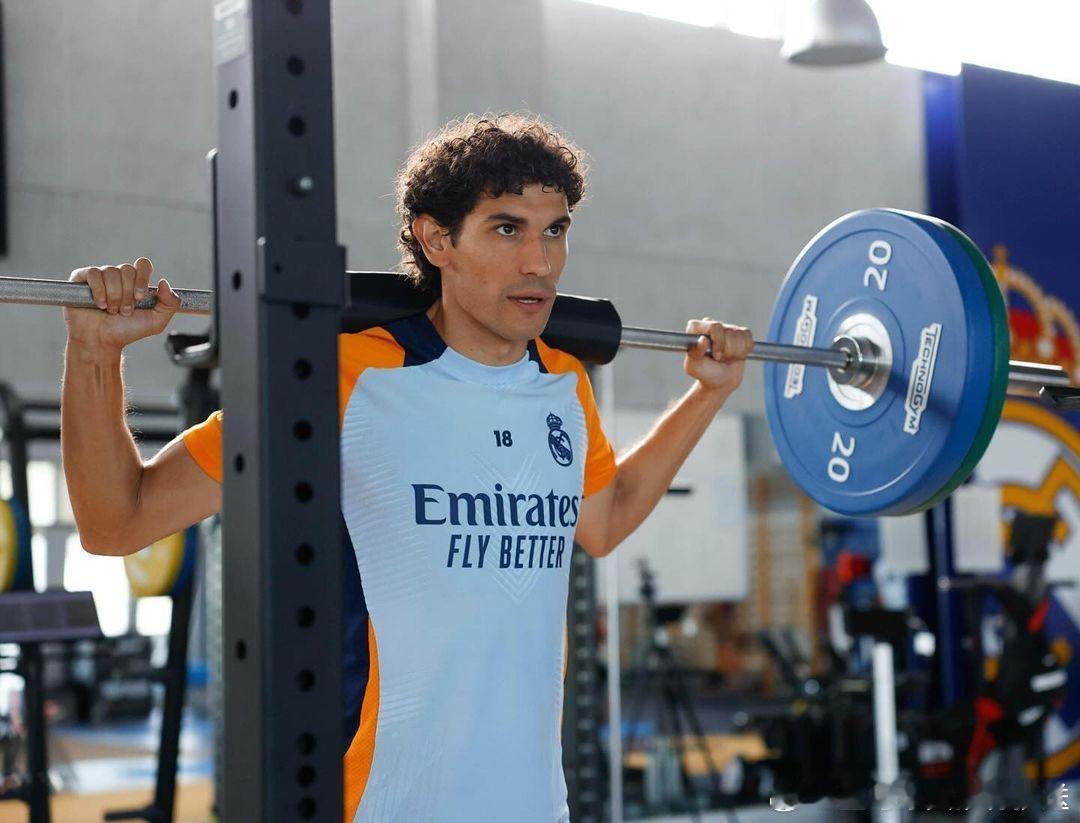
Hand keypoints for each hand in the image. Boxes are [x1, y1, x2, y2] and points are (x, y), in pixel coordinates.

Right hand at [63, 258, 180, 352]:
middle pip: (127, 269)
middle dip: (127, 294)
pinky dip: (99, 291)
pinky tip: (100, 304)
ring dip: (114, 296)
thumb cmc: (126, 331)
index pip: (143, 264)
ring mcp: (101, 276)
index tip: (140, 297)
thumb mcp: (156, 322)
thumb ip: (169, 304)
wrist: (102, 341)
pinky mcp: (82, 278)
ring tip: (111, 311)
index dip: (142, 278)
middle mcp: (118, 276)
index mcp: (135, 282)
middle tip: (124, 311)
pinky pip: (93, 273)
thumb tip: (164, 282)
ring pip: (111, 272)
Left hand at [683, 317, 752, 393]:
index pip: (714, 326)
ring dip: (735, 352)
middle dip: (727, 350)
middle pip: (728, 331)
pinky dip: (744, 350)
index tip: (716, 356)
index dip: (719, 342)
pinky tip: (736, 355)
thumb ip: (695, 353)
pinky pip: (747, 336)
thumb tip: (703, 339)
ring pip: (739, 335)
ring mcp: (726, 327)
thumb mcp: (694, 367)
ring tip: (726, 358)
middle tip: (719, 359)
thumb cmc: (704, 373)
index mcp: (696, 328)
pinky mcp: (739, 332)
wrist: (720, 382)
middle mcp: (711, 324)